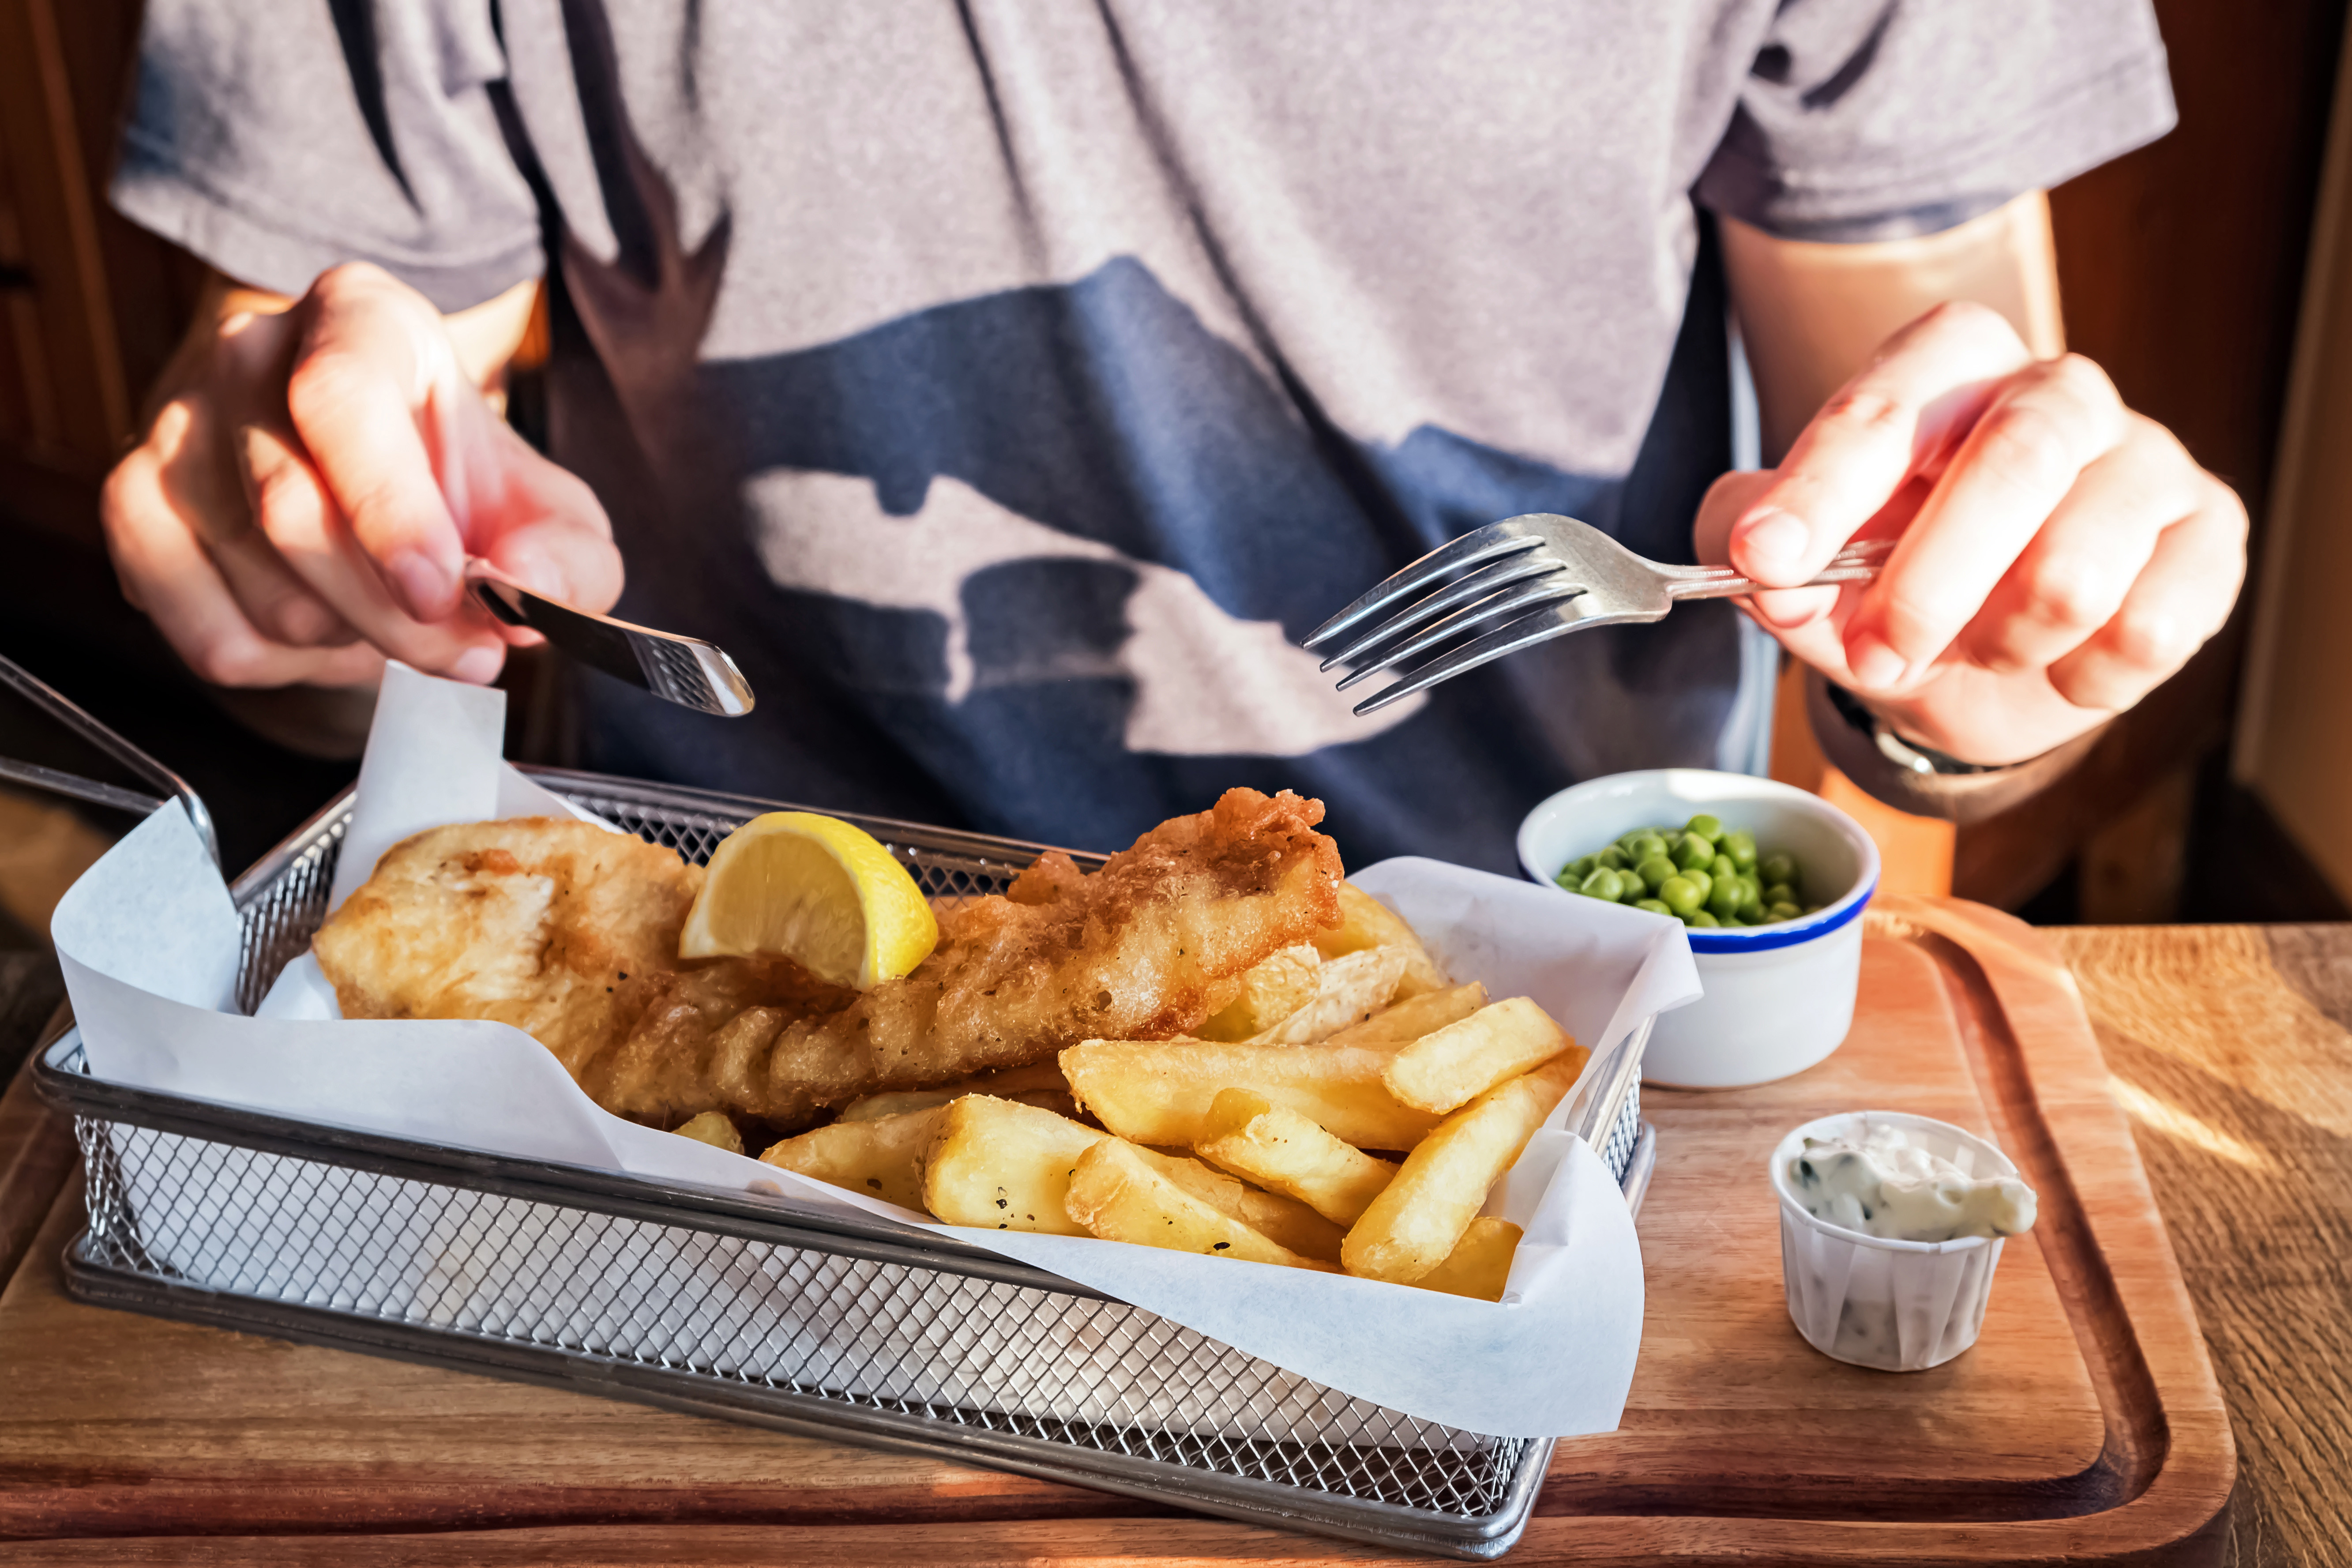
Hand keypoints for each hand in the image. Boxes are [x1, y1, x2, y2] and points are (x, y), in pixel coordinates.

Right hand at [101, 262, 621, 688]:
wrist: (385, 472)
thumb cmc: (463, 485)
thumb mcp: (550, 511)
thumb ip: (570, 557)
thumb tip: (532, 590)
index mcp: (357, 318)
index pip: (339, 398)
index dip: (390, 511)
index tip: (442, 592)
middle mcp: (247, 357)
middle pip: (292, 513)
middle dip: (393, 616)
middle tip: (462, 649)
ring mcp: (175, 432)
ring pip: (259, 591)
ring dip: (349, 641)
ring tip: (390, 614)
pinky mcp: (135, 512)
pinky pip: (209, 637)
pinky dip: (286, 665)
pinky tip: (327, 630)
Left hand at [1694, 301, 2246, 764]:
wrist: (1987, 656)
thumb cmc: (1890, 574)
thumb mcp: (1799, 558)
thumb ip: (1751, 545)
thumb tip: (1768, 579)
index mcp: (1951, 362)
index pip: (1886, 407)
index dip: (1820, 488)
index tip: (1764, 556)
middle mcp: (2062, 389)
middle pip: (2012, 462)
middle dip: (1925, 585)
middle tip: (1872, 657)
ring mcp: (2150, 460)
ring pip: (2079, 570)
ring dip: (2002, 641)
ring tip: (1978, 646)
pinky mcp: (2210, 539)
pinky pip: (2143, 631)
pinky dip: (2077, 676)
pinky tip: (2055, 661)